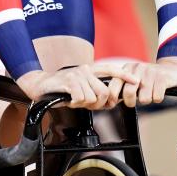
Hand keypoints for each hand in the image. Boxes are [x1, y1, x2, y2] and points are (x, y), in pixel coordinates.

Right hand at [16, 64, 139, 110]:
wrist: (40, 85)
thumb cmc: (63, 89)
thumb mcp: (82, 89)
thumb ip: (95, 92)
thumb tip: (111, 101)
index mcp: (90, 70)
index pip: (111, 70)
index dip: (124, 75)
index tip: (136, 80)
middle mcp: (85, 69)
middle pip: (104, 91)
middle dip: (98, 103)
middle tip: (87, 105)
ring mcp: (77, 74)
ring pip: (92, 97)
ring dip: (84, 104)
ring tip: (75, 101)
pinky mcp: (68, 81)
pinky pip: (81, 98)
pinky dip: (76, 104)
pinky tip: (70, 101)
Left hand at [106, 57, 176, 108]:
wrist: (172, 70)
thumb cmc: (150, 78)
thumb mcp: (134, 78)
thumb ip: (121, 87)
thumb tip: (108, 102)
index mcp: (128, 68)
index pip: (114, 84)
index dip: (112, 97)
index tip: (112, 104)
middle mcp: (138, 68)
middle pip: (129, 92)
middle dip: (130, 102)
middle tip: (134, 101)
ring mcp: (151, 72)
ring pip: (144, 98)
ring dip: (148, 100)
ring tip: (150, 93)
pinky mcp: (163, 77)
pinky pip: (157, 97)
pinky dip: (158, 98)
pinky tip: (159, 92)